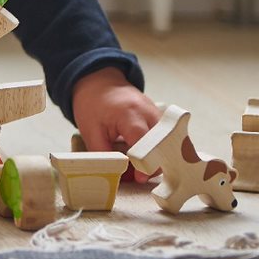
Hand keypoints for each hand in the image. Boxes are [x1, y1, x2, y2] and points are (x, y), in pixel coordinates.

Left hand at [71, 66, 161, 181]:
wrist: (98, 80)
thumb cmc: (92, 103)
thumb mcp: (90, 130)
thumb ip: (104, 154)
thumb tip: (116, 176)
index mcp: (130, 114)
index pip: (146, 145)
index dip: (145, 165)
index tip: (139, 178)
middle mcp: (149, 112)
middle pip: (164, 145)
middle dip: (156, 164)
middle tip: (141, 175)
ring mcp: (157, 112)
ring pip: (168, 142)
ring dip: (158, 157)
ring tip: (140, 165)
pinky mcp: (158, 115)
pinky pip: (165, 136)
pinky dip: (158, 149)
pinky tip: (144, 155)